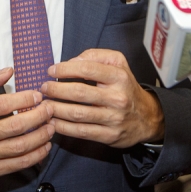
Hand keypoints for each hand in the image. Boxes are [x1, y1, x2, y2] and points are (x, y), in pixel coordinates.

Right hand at [0, 67, 54, 182]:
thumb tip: (9, 70)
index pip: (1, 105)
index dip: (23, 99)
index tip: (38, 95)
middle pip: (15, 126)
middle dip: (38, 116)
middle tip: (50, 109)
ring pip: (20, 146)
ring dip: (41, 136)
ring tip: (52, 126)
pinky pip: (20, 164)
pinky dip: (37, 155)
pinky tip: (45, 145)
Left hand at [40, 48, 163, 147]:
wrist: (146, 117)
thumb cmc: (124, 86)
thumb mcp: (117, 63)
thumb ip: (94, 56)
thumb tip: (71, 61)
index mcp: (119, 77)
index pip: (87, 69)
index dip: (65, 69)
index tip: (51, 70)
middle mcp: (117, 98)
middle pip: (79, 93)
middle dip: (56, 89)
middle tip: (43, 88)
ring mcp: (113, 119)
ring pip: (77, 114)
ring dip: (55, 109)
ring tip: (44, 104)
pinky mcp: (109, 136)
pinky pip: (81, 132)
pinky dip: (63, 127)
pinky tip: (52, 121)